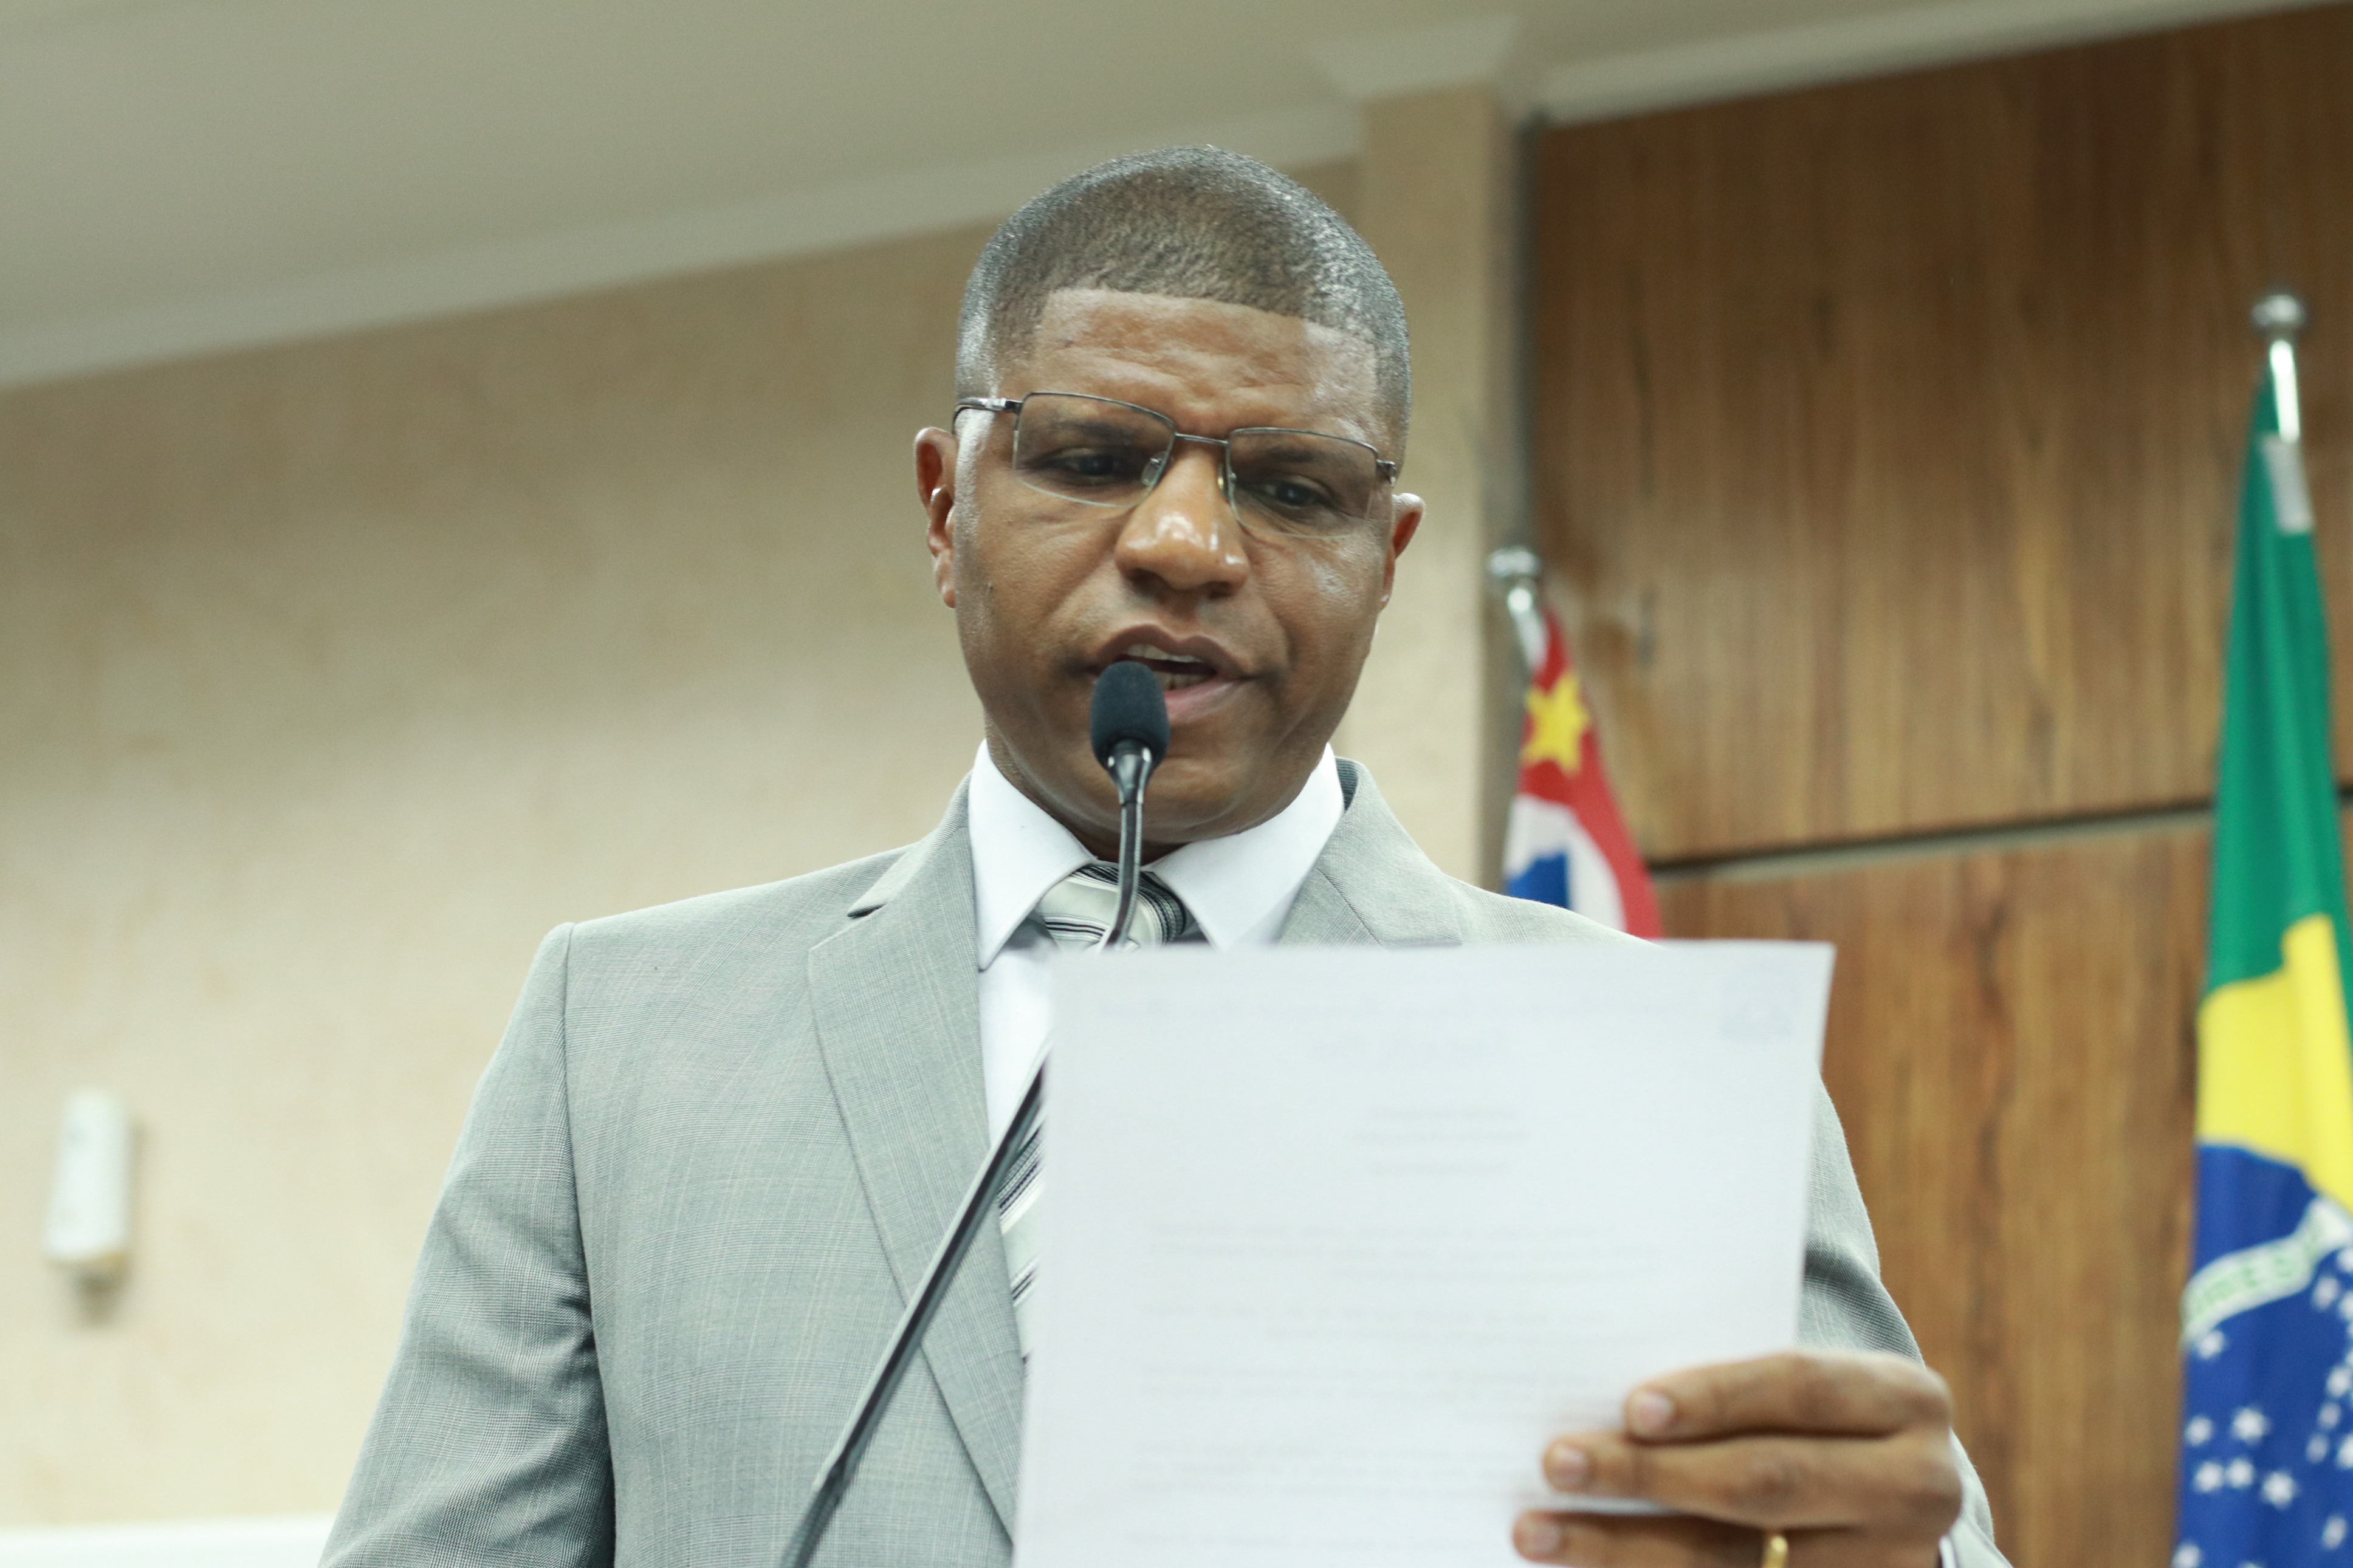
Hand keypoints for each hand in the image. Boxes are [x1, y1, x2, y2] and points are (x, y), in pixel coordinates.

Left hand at [1511, 1350, 1961, 1566]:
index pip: (1800, 1388)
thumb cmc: (1818, 1425)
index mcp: (1906, 1400)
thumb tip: (1609, 1400)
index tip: (1631, 1407)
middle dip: (1651, 1475)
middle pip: (1765, 1481)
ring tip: (1540, 1532)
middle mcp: (1917, 1487)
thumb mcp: (1810, 1392)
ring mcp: (1894, 1564)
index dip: (1715, 1396)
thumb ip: (1737, 1388)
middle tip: (1557, 1463)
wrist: (1900, 1508)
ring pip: (1740, 1561)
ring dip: (1626, 1549)